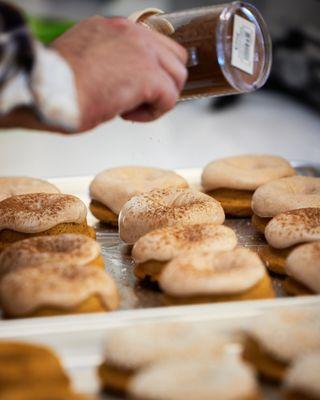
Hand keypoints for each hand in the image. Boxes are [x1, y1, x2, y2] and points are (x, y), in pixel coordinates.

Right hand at [53, 16, 187, 130]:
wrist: (49, 92)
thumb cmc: (58, 84)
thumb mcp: (85, 61)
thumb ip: (110, 61)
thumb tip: (125, 80)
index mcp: (115, 27)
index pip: (155, 44)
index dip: (154, 70)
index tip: (140, 88)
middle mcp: (132, 33)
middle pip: (175, 57)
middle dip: (164, 83)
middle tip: (143, 100)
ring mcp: (142, 51)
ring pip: (178, 76)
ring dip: (161, 98)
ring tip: (134, 109)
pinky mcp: (148, 75)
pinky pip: (169, 98)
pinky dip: (154, 113)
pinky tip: (130, 115)